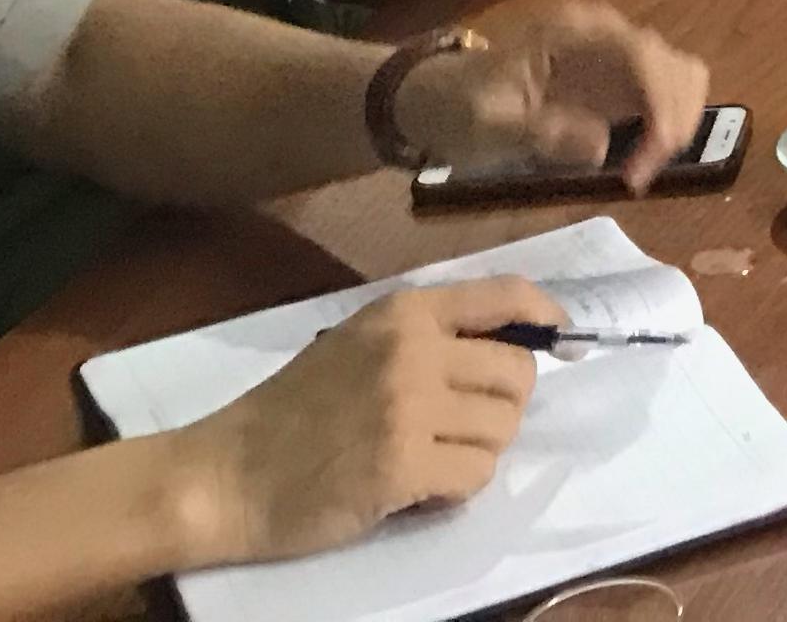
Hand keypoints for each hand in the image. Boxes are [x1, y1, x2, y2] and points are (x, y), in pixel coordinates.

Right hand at [171, 278, 556, 565]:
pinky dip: (456, 490)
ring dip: (477, 452)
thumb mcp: (359, 342)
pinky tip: (419, 489)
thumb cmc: (291, 409)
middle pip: (519, 374)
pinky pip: (476, 476)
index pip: (507, 295)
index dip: (546, 319)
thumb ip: (430, 336)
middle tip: (461, 428)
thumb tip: (516, 343)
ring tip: (431, 458)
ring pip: (503, 429)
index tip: (561, 342)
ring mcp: (409, 409)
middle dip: (502, 407)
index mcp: (404, 312)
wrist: (225, 476)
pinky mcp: (402, 468)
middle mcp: (414, 351)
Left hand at [396, 2, 709, 193]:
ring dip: (678, 122)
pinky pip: (667, 95)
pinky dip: (669, 126)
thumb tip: (603, 146)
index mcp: (573, 32)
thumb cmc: (461, 107)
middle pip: (672, 63)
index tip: (653, 154)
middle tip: (643, 174)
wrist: (443, 98)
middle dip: (674, 118)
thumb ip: (540, 133)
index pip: (641, 54)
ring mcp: (616, 56)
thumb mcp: (485, 125)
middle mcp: (606, 34)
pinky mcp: (620, 82)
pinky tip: (643, 159)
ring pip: (681, 76)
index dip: (660, 102)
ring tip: (644, 169)